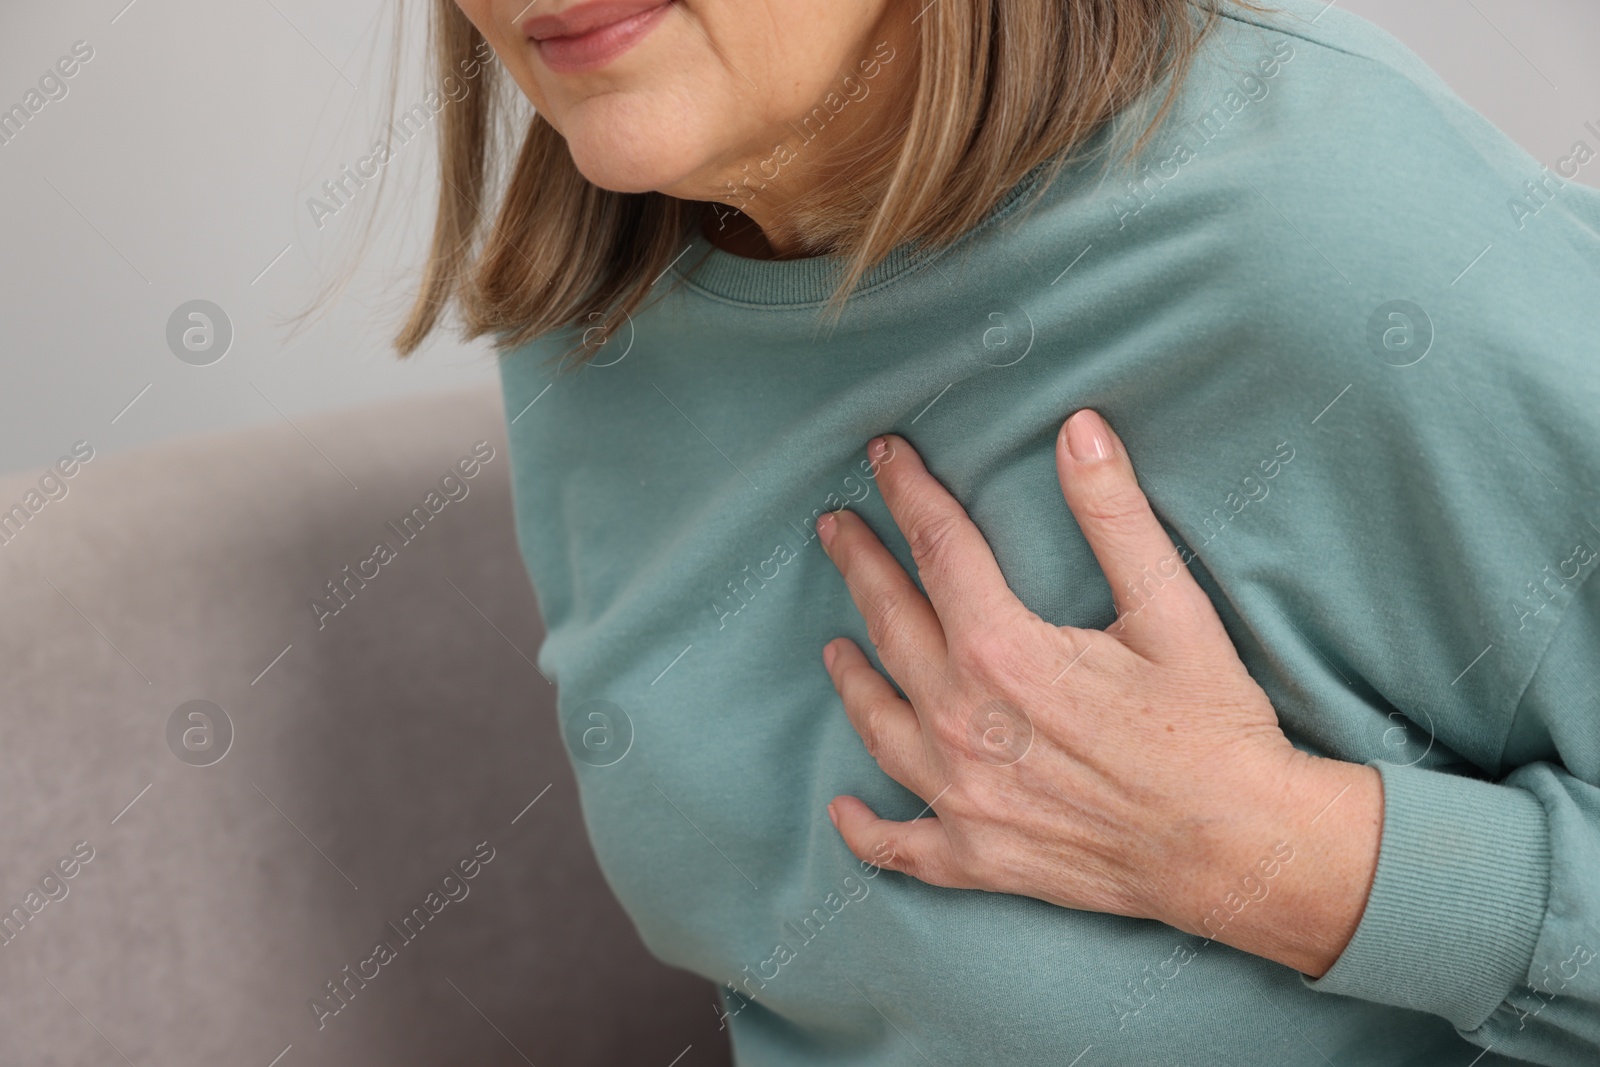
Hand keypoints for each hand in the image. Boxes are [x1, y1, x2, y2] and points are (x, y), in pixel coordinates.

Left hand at [816, 410, 1382, 976]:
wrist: (1239, 851)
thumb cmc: (1211, 728)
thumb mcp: (1172, 608)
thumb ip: (1115, 516)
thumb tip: (1078, 429)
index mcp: (1003, 652)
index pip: (938, 548)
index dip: (908, 493)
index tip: (884, 455)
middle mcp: (962, 722)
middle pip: (890, 623)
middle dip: (859, 565)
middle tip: (834, 528)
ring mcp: (961, 796)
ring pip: (878, 724)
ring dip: (852, 679)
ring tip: (834, 647)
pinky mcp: (976, 858)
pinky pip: (901, 844)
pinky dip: (867, 829)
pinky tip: (844, 811)